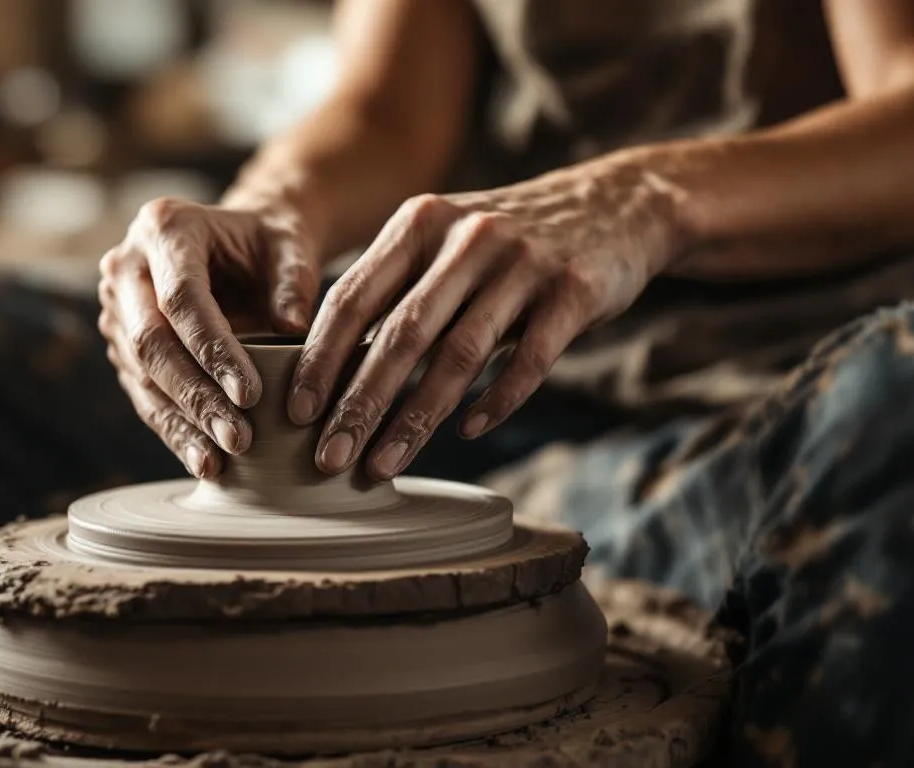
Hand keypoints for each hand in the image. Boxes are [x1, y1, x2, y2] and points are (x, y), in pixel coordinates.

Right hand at [100, 197, 319, 478]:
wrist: (238, 245)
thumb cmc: (267, 244)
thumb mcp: (290, 245)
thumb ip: (294, 279)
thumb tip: (293, 327)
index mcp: (165, 227)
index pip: (181, 298)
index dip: (213, 350)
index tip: (252, 395)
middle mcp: (125, 265)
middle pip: (151, 341)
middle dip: (195, 396)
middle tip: (238, 438)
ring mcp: (116, 308)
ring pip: (142, 375)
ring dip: (182, 421)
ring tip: (221, 459)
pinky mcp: (122, 346)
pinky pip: (143, 393)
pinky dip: (175, 429)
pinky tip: (204, 460)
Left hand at [288, 154, 683, 478]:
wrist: (616, 205)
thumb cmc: (508, 241)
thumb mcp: (445, 241)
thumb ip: (395, 289)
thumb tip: (330, 367)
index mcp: (420, 222)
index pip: (354, 297)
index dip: (321, 358)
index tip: (296, 412)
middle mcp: (467, 236)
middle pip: (401, 333)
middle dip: (359, 403)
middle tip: (328, 456)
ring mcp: (524, 261)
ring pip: (459, 354)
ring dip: (416, 418)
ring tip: (383, 465)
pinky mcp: (574, 290)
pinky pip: (529, 359)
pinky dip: (496, 400)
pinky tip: (467, 431)